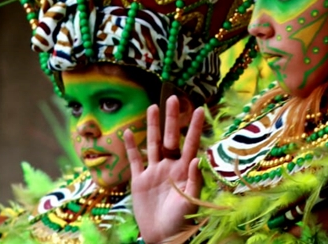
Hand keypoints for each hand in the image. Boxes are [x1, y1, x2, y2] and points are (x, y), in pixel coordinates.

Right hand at [123, 96, 203, 243]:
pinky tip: (128, 131)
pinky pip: (135, 160)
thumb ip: (194, 180)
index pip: (190, 143)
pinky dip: (131, 146)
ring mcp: (154, 172)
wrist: (163, 237)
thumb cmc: (182, 221)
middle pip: (170, 138)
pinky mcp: (139, 180)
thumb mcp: (191, 201)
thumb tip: (197, 158)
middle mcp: (170, 167)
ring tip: (152, 106)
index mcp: (184, 170)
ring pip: (153, 143)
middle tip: (173, 98)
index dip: (194, 127)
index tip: (199, 108)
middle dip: (172, 119)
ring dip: (152, 126)